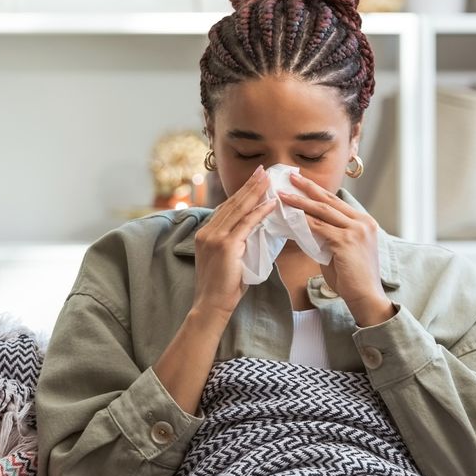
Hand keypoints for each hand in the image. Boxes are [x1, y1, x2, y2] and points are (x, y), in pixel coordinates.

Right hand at [191, 165, 278, 318]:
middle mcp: (207, 231)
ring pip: (239, 209)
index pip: (226, 208)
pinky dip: (259, 212)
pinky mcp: (226, 245)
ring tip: (268, 180)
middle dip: (249, 186)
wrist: (211, 305)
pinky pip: (246, 224)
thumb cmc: (223, 286)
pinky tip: (270, 203)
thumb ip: (235, 241)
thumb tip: (255, 229)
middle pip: (232, 203)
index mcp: (205, 232)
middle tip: (263, 171)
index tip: (254, 180)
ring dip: (255, 193)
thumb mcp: (227, 258)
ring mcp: (214, 237)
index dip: (241, 193)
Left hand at [278, 173, 395, 326]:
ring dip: (300, 202)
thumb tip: (307, 227)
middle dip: (308, 187)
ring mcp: (356, 230)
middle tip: (291, 176)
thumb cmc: (352, 278)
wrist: (366, 297)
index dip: (318, 192)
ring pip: (322, 211)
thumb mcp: (342, 251)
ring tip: (283, 195)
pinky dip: (302, 221)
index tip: (302, 183)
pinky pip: (319, 227)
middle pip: (329, 200)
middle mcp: (362, 222)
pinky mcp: (346, 241)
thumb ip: (329, 236)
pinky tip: (289, 216)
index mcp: (364, 222)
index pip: (336, 202)